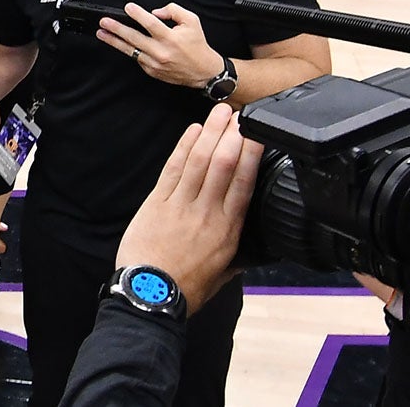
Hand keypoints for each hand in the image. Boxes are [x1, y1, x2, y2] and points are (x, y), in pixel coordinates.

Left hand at [96, 2, 222, 89]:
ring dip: (114, 41)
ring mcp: (154, 63)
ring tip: (102, 33)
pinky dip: (129, 50)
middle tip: (104, 22)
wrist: (203, 71)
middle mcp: (161, 52)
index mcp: (171, 38)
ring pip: (130, 50)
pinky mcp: (151, 71)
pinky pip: (137, 58)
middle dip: (116, 29)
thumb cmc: (197, 45)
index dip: (138, 14)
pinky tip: (119, 43)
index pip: (150, 24)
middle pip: (134, 38)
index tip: (128, 8)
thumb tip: (155, 12)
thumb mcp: (192, 21)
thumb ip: (174, 11)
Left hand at [116, 104, 261, 313]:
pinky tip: (192, 131)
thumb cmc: (186, 288)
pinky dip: (183, 147)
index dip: (252, 155)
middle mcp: (207, 214)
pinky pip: (173, 169)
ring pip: (199, 162)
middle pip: (223, 166)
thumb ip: (238, 254)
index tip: (259, 134)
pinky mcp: (156, 203)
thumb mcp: (224, 274)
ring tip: (220, 113)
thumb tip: (255, 247)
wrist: (150, 295)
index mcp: (228, 231)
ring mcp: (181, 206)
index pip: (244, 184)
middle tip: (240, 113)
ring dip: (210, 134)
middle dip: (232, 136)